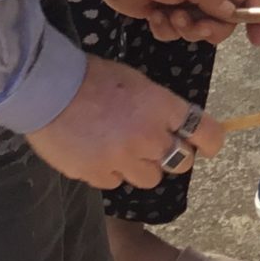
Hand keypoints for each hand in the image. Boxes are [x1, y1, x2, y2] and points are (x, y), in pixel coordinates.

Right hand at [26, 56, 228, 192]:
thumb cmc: (95, 78)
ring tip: (119, 148)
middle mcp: (150, 136)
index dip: (210, 143)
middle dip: (172, 155)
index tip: (207, 146)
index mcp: (163, 107)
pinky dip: (109, 172)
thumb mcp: (138, 83)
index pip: (207, 133)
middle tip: (153, 145)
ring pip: (150, 178)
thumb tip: (174, 128)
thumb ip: (160, 108)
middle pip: (181, 162)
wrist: (48, 90)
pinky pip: (116, 182)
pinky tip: (95, 152)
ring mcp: (124, 159)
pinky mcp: (99, 175)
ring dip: (140, 166)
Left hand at [97, 0, 259, 46]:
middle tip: (189, 23)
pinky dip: (163, 29)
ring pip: (196, 32)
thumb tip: (232, 14)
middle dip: (206, 28)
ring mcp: (184, 7)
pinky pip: (173, 35)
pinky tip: (152, 15)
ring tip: (167, 15)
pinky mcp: (165, 17)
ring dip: (181, 29)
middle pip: (222, 23)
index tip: (255, 39)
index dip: (255, 16)